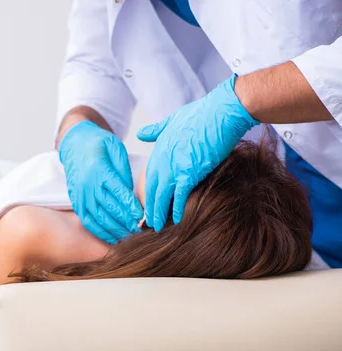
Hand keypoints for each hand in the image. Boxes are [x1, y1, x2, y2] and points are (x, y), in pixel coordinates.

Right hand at [59, 120, 142, 243]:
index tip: (143, 216)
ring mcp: (81, 195)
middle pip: (110, 208)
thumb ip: (123, 169)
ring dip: (116, 229)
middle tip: (141, 229)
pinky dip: (101, 232)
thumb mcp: (115, 147)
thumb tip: (131, 191)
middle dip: (127, 221)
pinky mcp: (76, 202)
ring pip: (99, 218)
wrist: (73, 143)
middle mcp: (88, 185)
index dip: (131, 206)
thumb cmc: (98, 144)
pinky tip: (114, 238)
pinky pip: (88, 222)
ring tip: (131, 235)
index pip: (119, 192)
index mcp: (100, 170)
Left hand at [137, 74, 258, 230]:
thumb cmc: (201, 114)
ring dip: (158, 212)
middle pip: (151, 189)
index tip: (146, 205)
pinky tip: (175, 220)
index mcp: (158, 149)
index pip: (149, 177)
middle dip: (149, 207)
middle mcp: (162, 159)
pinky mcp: (189, 172)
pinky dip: (176, 209)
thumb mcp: (172, 120)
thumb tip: (140, 133)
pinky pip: (178, 195)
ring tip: (156, 226)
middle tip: (146, 223)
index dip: (147, 192)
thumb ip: (155, 130)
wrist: (221, 112)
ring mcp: (174, 166)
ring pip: (161, 195)